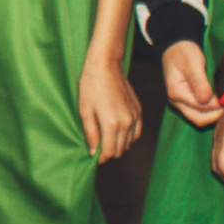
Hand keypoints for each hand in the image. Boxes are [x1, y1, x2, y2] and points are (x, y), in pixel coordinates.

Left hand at [77, 48, 141, 163]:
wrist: (105, 65)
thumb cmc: (90, 85)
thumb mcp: (84, 110)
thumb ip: (90, 133)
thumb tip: (93, 152)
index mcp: (111, 124)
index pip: (109, 152)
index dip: (100, 158)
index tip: (93, 157)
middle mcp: (126, 123)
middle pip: (119, 150)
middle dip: (108, 152)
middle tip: (97, 148)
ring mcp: (135, 117)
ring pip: (128, 142)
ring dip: (118, 145)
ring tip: (105, 138)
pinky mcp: (139, 111)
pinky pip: (136, 132)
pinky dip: (128, 137)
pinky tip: (118, 132)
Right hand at [160, 40, 221, 126]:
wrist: (176, 47)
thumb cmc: (183, 53)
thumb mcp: (192, 64)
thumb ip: (199, 82)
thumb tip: (206, 100)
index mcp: (176, 92)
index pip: (200, 107)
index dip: (216, 105)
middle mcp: (176, 101)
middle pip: (198, 119)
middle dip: (215, 115)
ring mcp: (180, 103)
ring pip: (199, 118)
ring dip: (213, 115)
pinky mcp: (186, 102)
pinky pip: (199, 113)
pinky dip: (210, 111)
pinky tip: (219, 103)